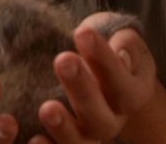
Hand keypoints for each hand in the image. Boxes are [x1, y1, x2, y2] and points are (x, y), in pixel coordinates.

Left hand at [30, 12, 157, 142]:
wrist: (96, 70)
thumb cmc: (107, 47)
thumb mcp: (120, 37)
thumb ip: (126, 43)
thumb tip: (121, 55)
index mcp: (132, 93)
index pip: (122, 81)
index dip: (104, 59)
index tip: (83, 32)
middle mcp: (112, 120)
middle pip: (101, 117)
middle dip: (82, 89)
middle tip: (63, 60)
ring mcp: (87, 135)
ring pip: (81, 142)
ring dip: (64, 128)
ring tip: (47, 109)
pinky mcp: (65, 139)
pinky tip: (34, 139)